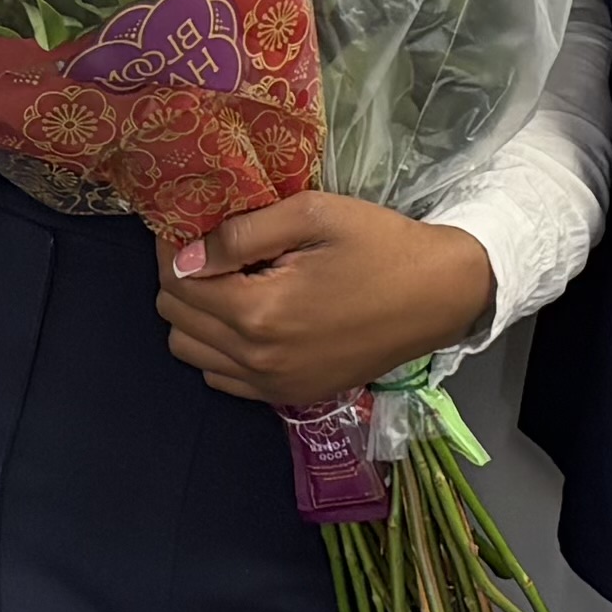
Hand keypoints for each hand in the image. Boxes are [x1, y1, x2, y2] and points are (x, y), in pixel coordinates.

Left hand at [154, 197, 495, 413]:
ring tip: (228, 282)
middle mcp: (257, 358)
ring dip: (195, 315)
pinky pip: (222, 378)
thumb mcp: (312, 215)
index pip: (176, 282)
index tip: (188, 225)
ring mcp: (273, 384)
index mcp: (259, 311)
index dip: (172, 247)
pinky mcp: (289, 396)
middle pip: (176, 318)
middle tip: (208, 249)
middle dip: (179, 279)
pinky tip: (248, 317)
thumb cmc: (379, 245)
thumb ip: (241, 234)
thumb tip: (185, 256)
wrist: (439, 296)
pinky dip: (218, 348)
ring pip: (190, 352)